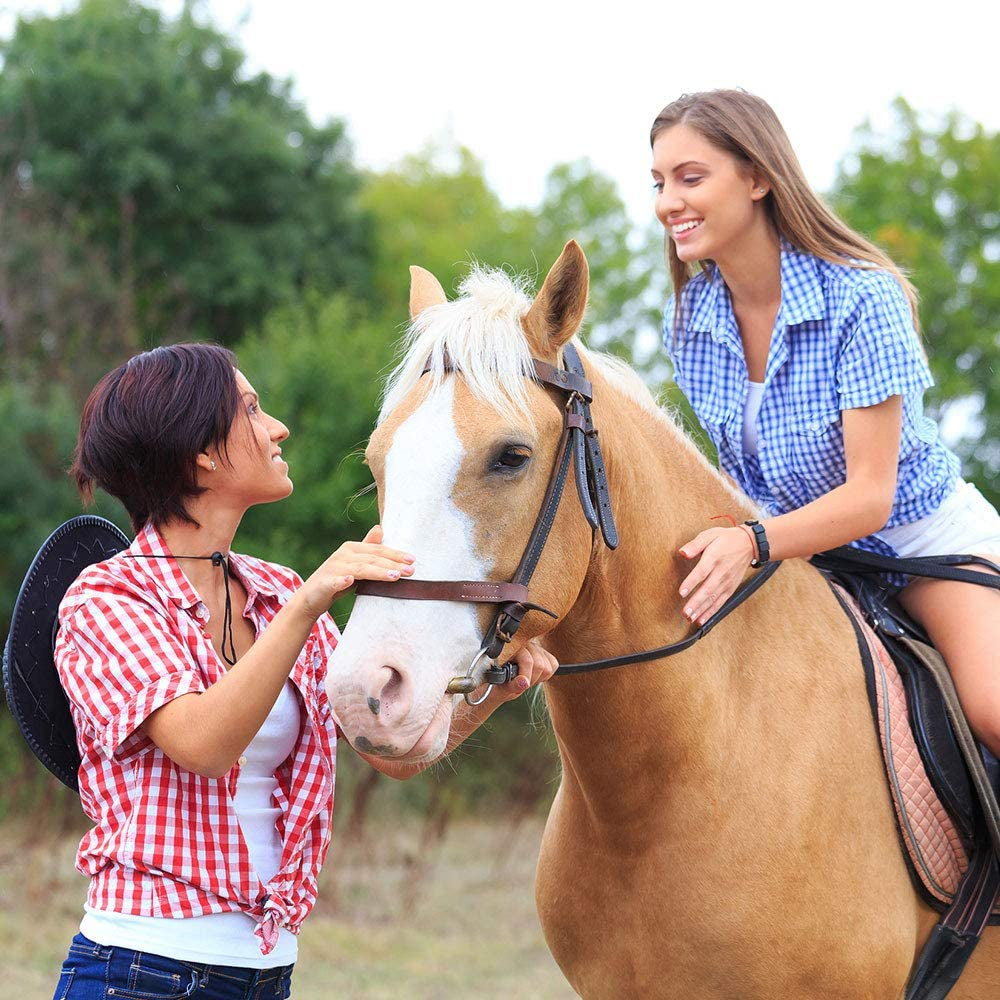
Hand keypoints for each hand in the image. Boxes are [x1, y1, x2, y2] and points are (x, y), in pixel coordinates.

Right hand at [298, 525, 414, 619]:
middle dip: (393, 564)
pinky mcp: (324, 583)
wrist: (311, 598)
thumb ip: (368, 548)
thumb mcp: (355, 564)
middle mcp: (342, 555)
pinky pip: (335, 581)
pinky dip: (342, 581)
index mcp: (351, 548)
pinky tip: (350, 581)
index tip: (413, 560)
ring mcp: (333, 568)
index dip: (395, 554)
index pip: (377, 550)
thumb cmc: (337, 580)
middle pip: (372, 559)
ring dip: (378, 572)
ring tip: (395, 576)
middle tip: (411, 570)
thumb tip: (380, 528)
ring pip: (360, 569)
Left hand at [493, 637, 558, 702]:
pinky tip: (534, 675)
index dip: (526, 676)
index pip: (527, 660)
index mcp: (510, 649)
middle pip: (539, 664)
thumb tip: (524, 682)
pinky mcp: (543, 651)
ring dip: (538, 677)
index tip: (522, 685)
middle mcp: (524, 644)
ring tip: (527, 679)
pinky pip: (553, 664)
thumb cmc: (498, 684)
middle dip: (532, 679)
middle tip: (522, 684)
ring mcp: (534, 646)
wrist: (498, 683)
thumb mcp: (502, 687)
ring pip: (548, 666)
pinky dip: (546, 674)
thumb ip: (512, 685)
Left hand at [678, 526, 754, 625]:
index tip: (681, 593)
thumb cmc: (725, 539)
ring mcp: (727, 582)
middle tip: (685, 612)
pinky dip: (711, 612)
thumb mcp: (709, 535)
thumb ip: (695, 545)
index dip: (691, 583)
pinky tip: (701, 620)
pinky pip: (720, 602)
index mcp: (714, 557)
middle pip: (708, 589)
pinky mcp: (730, 588)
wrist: (749, 544)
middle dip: (696, 603)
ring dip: (702, 610)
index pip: (701, 572)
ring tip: (690, 619)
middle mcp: (721, 572)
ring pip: (713, 599)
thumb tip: (682, 553)